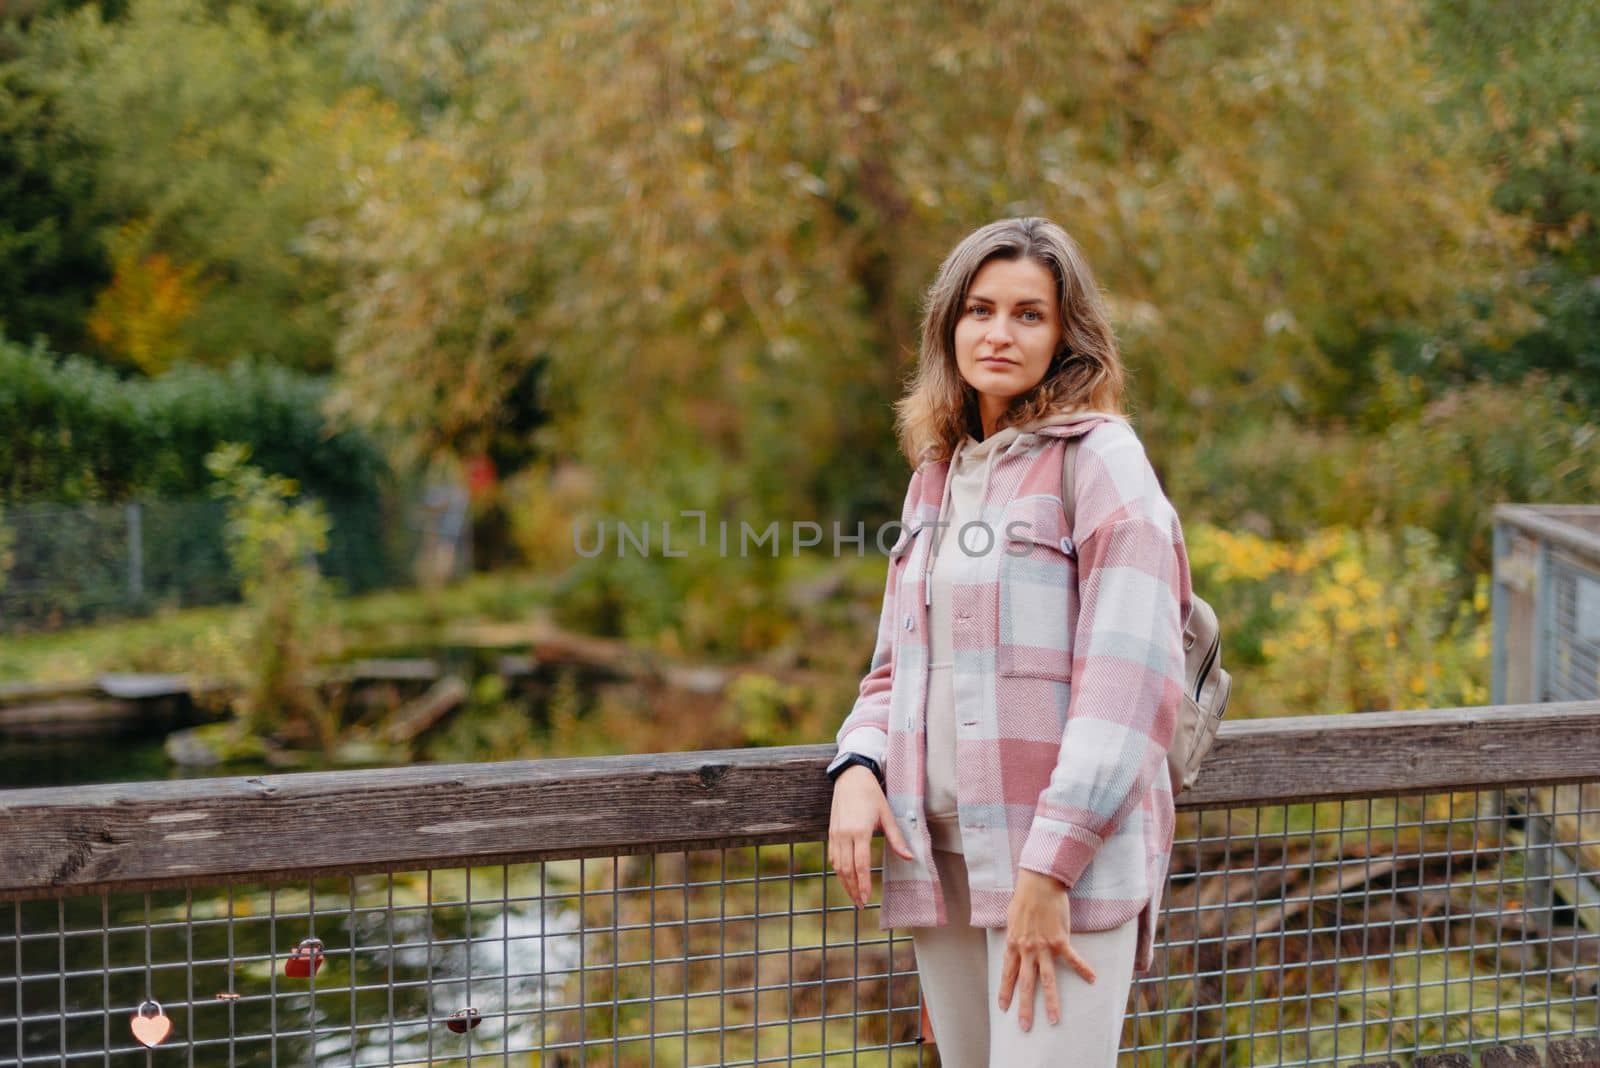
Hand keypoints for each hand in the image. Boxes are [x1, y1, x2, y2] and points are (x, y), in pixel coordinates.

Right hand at [827, 765, 913, 906]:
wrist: (851, 777)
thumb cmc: (872, 795)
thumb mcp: (887, 815)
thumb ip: (896, 839)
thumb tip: (910, 858)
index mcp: (860, 831)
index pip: (861, 864)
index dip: (863, 883)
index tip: (866, 898)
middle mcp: (845, 835)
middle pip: (846, 869)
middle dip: (853, 889)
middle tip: (860, 904)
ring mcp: (835, 834)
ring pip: (837, 865)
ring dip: (844, 883)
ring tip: (853, 896)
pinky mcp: (831, 832)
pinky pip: (832, 856)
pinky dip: (838, 870)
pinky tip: (845, 878)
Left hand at [997, 869, 1095, 1030]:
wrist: (1038, 883)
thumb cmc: (1024, 898)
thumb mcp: (1012, 919)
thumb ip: (1014, 935)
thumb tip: (1013, 942)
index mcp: (1013, 944)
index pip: (1008, 974)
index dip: (1006, 991)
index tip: (1004, 1008)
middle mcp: (1027, 949)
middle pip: (1026, 984)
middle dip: (1024, 1007)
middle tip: (1024, 1027)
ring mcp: (1043, 946)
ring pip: (1047, 980)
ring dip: (1051, 1001)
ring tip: (1054, 1019)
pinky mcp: (1060, 940)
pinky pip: (1072, 959)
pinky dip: (1083, 969)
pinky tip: (1092, 979)